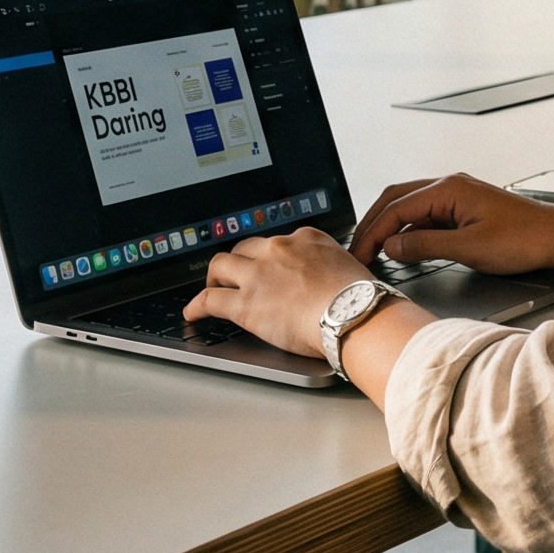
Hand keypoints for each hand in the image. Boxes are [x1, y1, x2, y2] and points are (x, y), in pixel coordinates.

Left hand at [184, 227, 371, 359]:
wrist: (354, 314)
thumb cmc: (360, 298)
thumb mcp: (349, 268)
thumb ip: (331, 268)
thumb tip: (331, 279)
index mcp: (305, 238)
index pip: (276, 242)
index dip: (267, 256)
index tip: (266, 265)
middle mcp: (277, 249)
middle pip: (245, 248)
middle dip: (238, 262)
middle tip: (236, 276)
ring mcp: (258, 275)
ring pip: (220, 266)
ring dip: (214, 278)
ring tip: (211, 289)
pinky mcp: (245, 304)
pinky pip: (210, 300)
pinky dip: (196, 306)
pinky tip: (193, 313)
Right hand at [351, 173, 553, 273]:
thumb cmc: (525, 239)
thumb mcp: (470, 248)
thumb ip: (426, 247)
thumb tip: (392, 247)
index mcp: (448, 189)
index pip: (396, 209)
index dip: (373, 233)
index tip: (359, 255)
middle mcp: (449, 186)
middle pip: (396, 199)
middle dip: (372, 224)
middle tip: (356, 251)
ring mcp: (456, 196)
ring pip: (409, 206)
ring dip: (388, 226)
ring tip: (371, 250)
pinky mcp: (463, 209)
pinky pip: (425, 215)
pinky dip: (407, 231)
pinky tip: (402, 249)